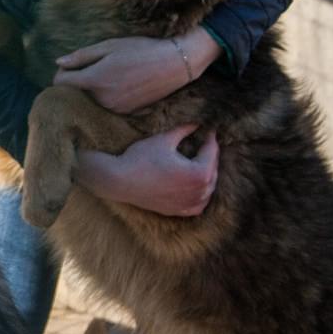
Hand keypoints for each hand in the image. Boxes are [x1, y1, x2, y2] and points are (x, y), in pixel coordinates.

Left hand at [53, 27, 221, 112]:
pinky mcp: (127, 113)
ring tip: (108, 76)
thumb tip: (58, 63)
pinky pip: (105, 107)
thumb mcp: (108, 46)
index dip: (62, 73)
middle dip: (75, 83)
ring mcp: (115, 109)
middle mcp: (102, 99)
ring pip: (89, 101)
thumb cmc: (141, 50)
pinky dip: (105, 98)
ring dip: (90, 91)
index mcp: (94, 80)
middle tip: (89, 69)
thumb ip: (81, 56)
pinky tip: (119, 85)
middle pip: (73, 94)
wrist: (175, 64)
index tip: (72, 66)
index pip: (60, 83)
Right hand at [74, 124, 218, 216]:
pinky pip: (198, 205)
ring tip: (201, 163)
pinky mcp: (178, 211)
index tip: (210, 130)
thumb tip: (197, 123)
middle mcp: (200, 192)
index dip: (210, 138)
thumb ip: (184, 130)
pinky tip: (196, 188)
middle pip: (212, 171)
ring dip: (207, 176)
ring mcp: (189, 204)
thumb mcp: (163, 140)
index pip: (212, 152)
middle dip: (209, 156)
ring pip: (208, 189)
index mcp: (200, 173)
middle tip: (205, 143)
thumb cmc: (141, 159)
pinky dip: (200, 196)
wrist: (120, 181)